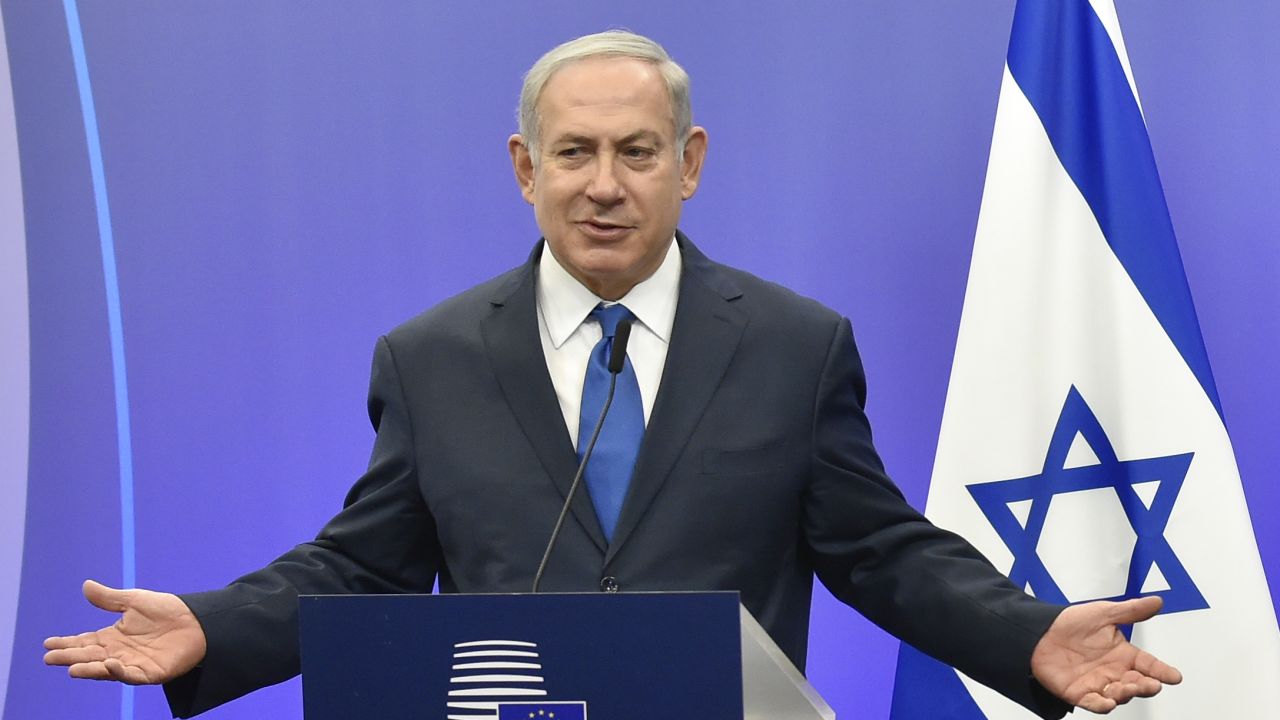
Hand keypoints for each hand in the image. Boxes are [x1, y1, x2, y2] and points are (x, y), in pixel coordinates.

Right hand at [43, 579, 206, 684]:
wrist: (198, 619)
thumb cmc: (167, 611)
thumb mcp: (134, 601)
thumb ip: (109, 598)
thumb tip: (85, 586)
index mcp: (114, 637)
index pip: (85, 641)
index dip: (67, 643)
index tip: (47, 643)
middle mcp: (119, 653)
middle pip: (90, 656)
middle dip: (70, 657)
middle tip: (50, 657)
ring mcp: (134, 664)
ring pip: (106, 669)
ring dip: (90, 669)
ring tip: (72, 668)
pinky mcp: (151, 672)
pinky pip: (132, 675)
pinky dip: (120, 672)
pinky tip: (109, 664)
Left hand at [1031, 596, 1181, 712]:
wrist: (1038, 631)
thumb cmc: (1071, 623)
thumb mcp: (1103, 613)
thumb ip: (1131, 611)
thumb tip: (1158, 601)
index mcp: (1123, 655)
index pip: (1149, 665)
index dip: (1162, 671)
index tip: (1175, 676)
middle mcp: (1113, 672)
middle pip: (1137, 684)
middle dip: (1146, 686)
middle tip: (1152, 684)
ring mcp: (1097, 684)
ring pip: (1118, 695)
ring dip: (1125, 694)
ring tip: (1127, 687)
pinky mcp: (1078, 693)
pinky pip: (1093, 703)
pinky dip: (1101, 705)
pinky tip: (1107, 702)